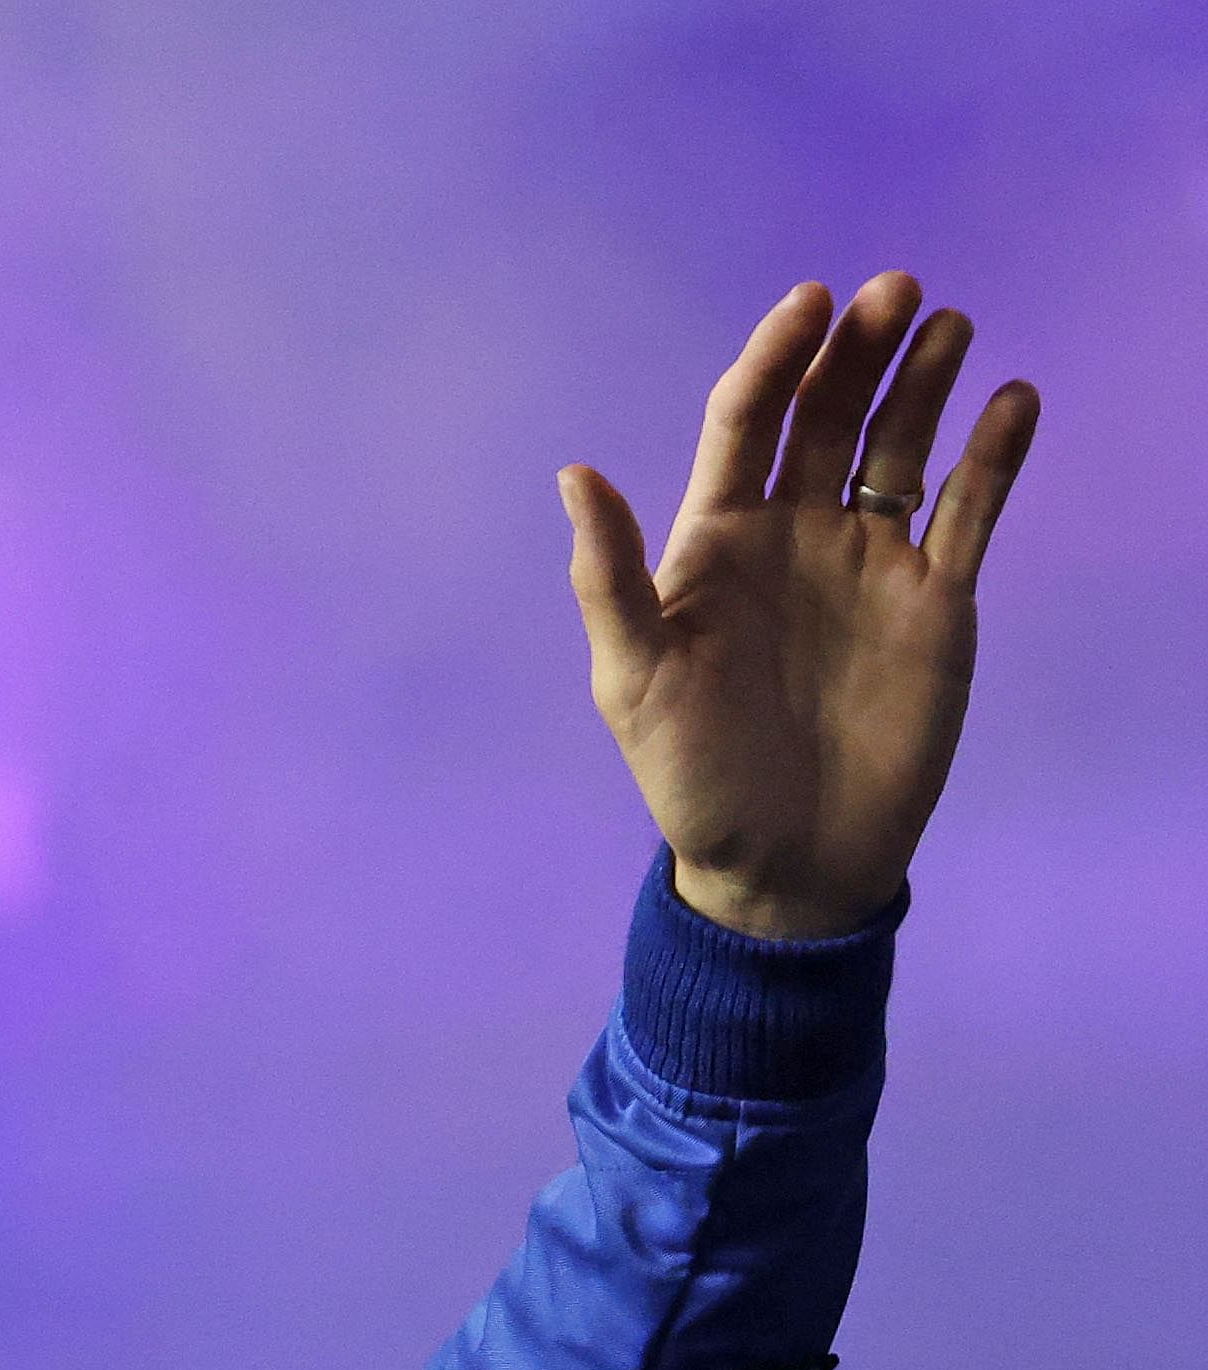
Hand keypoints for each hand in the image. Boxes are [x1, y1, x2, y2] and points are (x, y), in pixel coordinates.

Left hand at [560, 271, 1039, 939]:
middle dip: (858, 350)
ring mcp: (869, 561)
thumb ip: (610, 577)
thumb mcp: (634, 679)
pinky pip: (971, 511)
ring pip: (901, 446)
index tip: (808, 303)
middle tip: (895, 289)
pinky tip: (1014, 401)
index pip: (745, 421)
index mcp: (715, 542)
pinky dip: (995, 455)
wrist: (785, 859)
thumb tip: (575, 472)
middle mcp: (794, 535)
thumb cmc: (691, 776)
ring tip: (950, 326)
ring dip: (925, 383)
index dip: (774, 358)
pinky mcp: (936, 599)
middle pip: (828, 416)